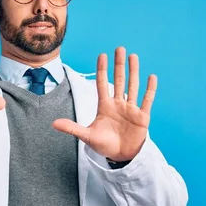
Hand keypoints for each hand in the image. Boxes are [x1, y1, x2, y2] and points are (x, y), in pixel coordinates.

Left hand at [52, 47, 156, 161]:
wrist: (120, 156)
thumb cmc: (104, 145)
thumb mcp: (87, 136)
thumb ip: (72, 128)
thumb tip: (53, 124)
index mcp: (105, 106)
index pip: (102, 84)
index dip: (102, 70)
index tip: (102, 55)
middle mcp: (118, 104)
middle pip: (118, 80)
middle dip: (118, 65)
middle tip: (119, 48)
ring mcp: (130, 109)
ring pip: (132, 86)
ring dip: (133, 72)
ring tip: (133, 56)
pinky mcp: (142, 117)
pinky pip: (147, 101)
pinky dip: (150, 89)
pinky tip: (151, 77)